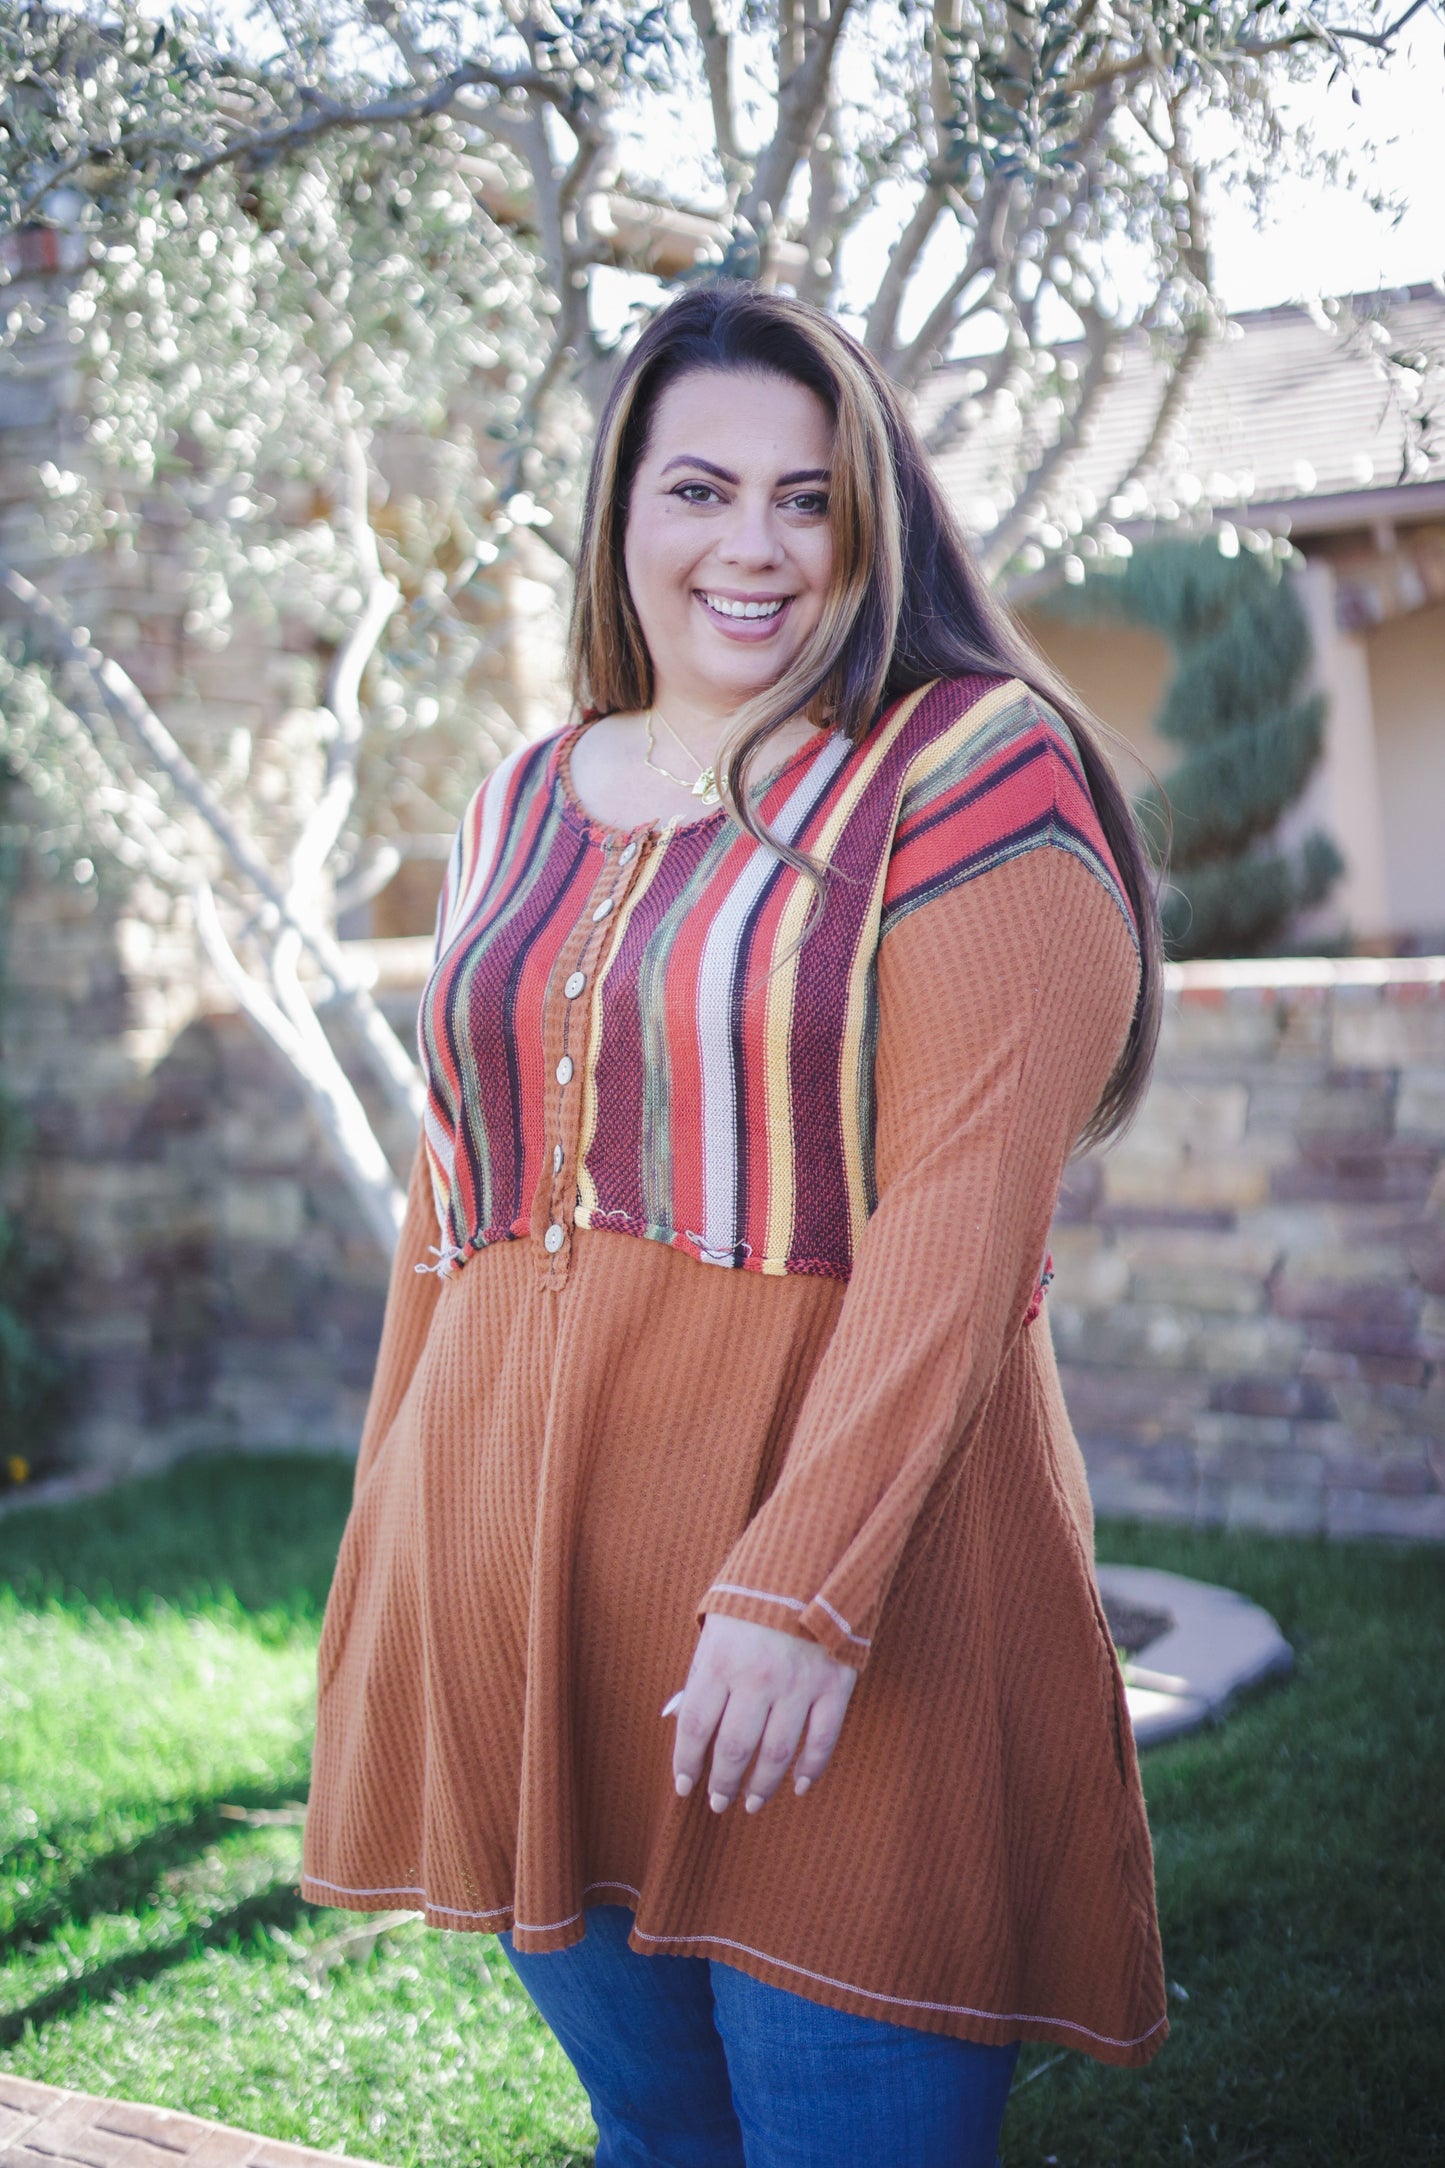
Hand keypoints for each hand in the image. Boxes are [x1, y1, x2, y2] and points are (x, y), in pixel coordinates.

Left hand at [666, 1612, 857, 1816]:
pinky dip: (811, 1768)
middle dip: (722, 1783)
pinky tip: (799, 1785)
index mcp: (720, 1658)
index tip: (684, 1785)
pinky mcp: (835, 1683)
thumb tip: (684, 1722)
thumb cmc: (755, 1597)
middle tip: (717, 1803)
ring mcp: (798, 1683)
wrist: (813, 1558)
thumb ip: (704, 1673)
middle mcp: (757, 1676)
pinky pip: (822, 1738)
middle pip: (734, 1748)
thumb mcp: (717, 1626)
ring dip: (762, 1786)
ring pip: (776, 1752)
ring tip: (751, 1804)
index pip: (696, 1726)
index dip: (687, 1762)